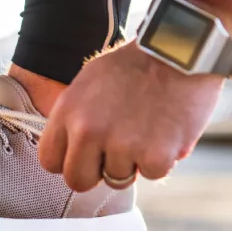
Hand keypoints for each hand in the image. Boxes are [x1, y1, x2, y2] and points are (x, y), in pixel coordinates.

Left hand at [38, 41, 224, 191]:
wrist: (181, 50)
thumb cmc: (138, 63)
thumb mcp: (92, 80)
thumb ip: (77, 116)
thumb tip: (73, 148)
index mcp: (69, 111)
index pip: (50, 160)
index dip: (72, 160)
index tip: (88, 153)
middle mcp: (89, 131)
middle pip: (78, 180)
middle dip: (98, 171)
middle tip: (118, 151)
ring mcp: (122, 146)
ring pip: (119, 179)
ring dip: (134, 160)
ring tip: (149, 126)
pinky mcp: (155, 156)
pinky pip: (152, 174)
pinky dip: (162, 158)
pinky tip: (167, 130)